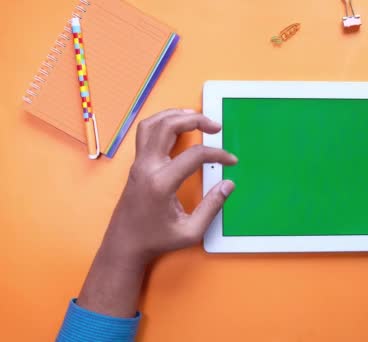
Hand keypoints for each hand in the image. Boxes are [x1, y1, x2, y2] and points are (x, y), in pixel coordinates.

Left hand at [77, 109, 236, 316]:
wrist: (125, 244)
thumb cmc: (156, 239)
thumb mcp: (191, 231)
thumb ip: (212, 207)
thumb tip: (228, 185)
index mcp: (161, 183)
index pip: (194, 155)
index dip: (217, 154)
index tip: (231, 161)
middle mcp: (147, 167)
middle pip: (169, 126)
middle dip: (195, 120)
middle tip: (215, 125)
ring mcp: (139, 163)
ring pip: (153, 123)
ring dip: (175, 115)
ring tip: (197, 117)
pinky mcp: (137, 164)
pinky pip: (146, 132)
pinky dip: (162, 121)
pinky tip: (177, 125)